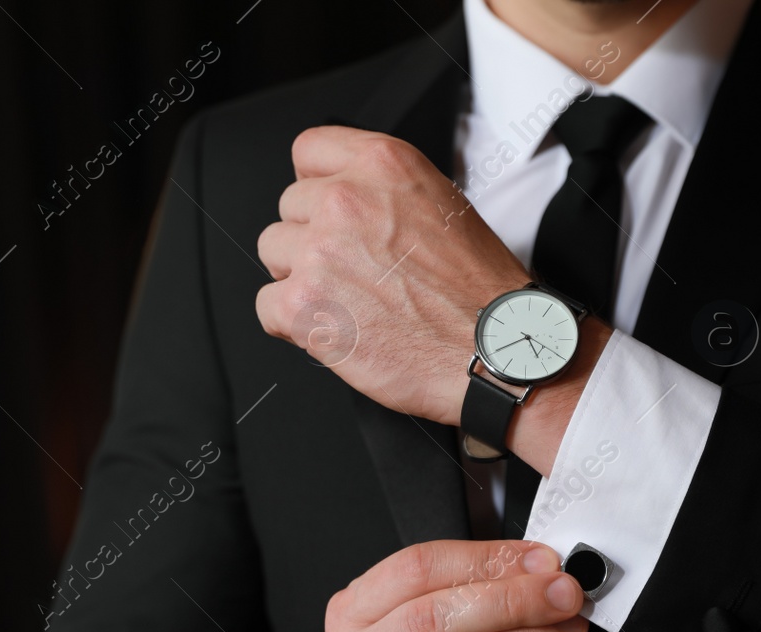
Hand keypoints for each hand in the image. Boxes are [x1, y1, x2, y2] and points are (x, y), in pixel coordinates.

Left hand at [255, 126, 531, 426]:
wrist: (494, 351)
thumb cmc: (479, 292)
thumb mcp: (444, 204)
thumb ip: (385, 191)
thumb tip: (346, 196)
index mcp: (383, 165)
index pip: (310, 150)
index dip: (318, 184)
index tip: (327, 208)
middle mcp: (345, 200)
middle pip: (289, 207)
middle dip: (314, 238)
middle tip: (355, 271)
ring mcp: (319, 252)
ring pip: (274, 252)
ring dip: (301, 278)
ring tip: (348, 301)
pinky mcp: (303, 306)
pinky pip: (266, 306)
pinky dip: (294, 324)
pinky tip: (335, 329)